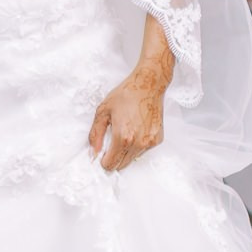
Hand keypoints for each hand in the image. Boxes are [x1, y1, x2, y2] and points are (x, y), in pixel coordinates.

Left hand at [88, 60, 168, 174]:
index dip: (104, 160)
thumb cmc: (126, 95)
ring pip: (133, 158)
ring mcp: (149, 142)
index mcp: (123, 137)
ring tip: (126, 131)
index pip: (111, 164)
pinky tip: (136, 129)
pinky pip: (143, 150)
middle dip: (114, 157)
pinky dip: (137, 145)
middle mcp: (138, 143)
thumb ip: (95, 134)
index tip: (102, 153)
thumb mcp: (103, 111)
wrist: (148, 85)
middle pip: (122, 165)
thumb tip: (94, 151)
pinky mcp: (158, 139)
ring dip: (126, 151)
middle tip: (112, 142)